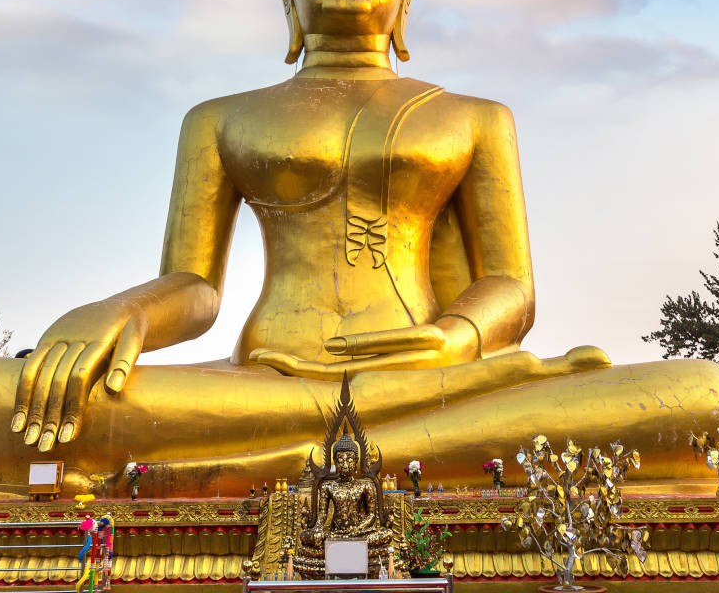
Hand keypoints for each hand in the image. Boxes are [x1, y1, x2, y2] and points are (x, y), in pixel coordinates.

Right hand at [10, 300, 145, 450]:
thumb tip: (114, 388)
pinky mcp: (47, 339)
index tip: (68, 437)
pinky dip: (23, 391)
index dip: (72, 407)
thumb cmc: (130, 330)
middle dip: (49, 414)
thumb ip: (125, 361)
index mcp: (98, 338)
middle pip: (57, 380)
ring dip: (32, 408)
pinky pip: (30, 366)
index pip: (80, 377)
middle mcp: (73, 337)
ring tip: (28, 438)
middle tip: (44, 446)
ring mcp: (57, 337)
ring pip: (40, 375)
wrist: (117, 306)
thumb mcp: (136, 340)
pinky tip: (18, 417)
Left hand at [250, 316, 479, 379]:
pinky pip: (336, 373)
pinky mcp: (373, 371)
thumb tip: (329, 347)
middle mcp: (369, 381)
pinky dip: (314, 367)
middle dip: (285, 366)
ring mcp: (370, 377)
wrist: (465, 349)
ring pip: (325, 376)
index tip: (261, 355)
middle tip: (253, 353)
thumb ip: (376, 343)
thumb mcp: (417, 337)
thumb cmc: (441, 342)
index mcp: (375, 374)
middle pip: (317, 377)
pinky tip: (298, 361)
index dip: (290, 365)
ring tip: (267, 356)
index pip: (321, 373)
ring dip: (297, 368)